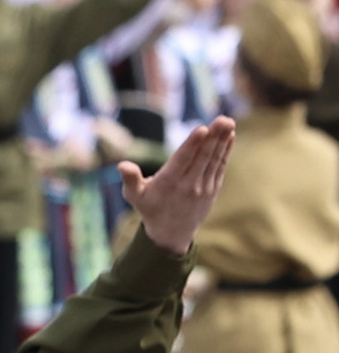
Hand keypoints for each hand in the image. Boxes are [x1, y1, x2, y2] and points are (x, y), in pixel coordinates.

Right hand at [122, 114, 231, 253]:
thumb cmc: (150, 208)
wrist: (171, 233)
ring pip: (213, 160)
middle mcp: (187, 185)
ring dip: (222, 140)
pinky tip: (230, 136)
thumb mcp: (135, 197)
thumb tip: (122, 165)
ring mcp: (202, 187)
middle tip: (222, 120)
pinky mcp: (212, 188)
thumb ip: (130, 180)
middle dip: (213, 138)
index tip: (202, 129)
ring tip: (228, 122)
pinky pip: (219, 166)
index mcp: (168, 184)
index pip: (182, 161)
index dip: (192, 145)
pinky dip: (225, 151)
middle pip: (202, 157)